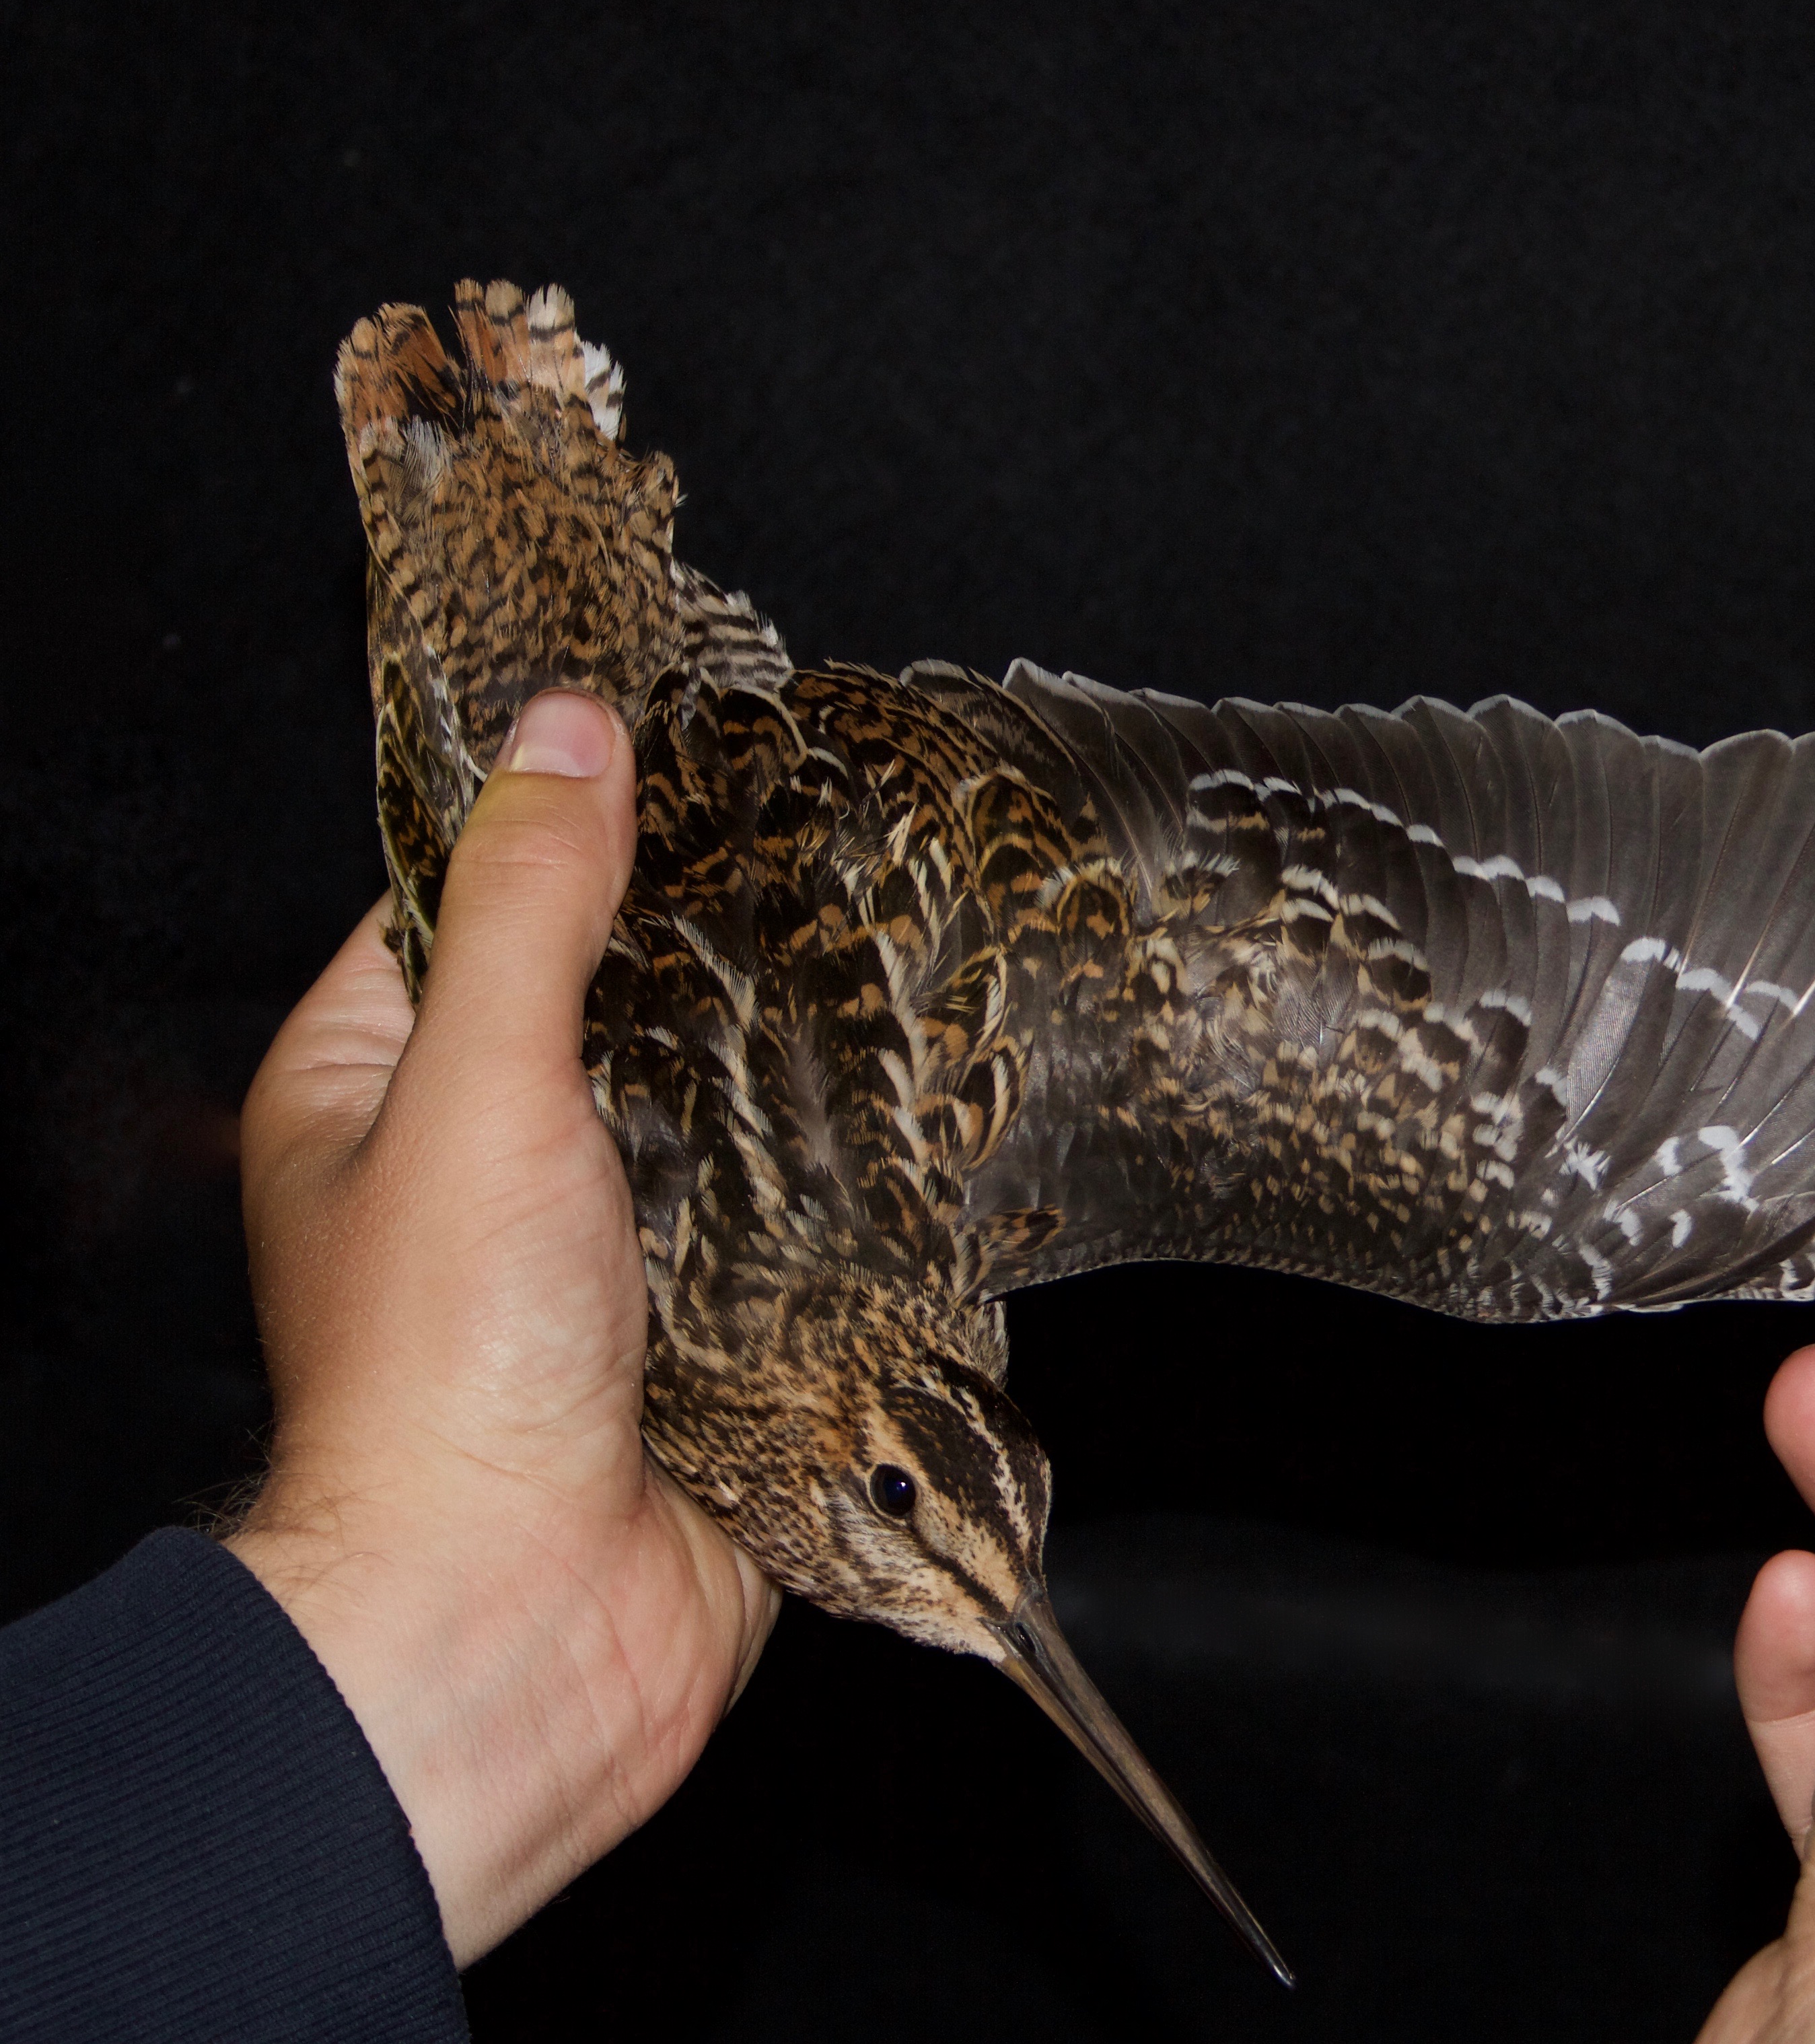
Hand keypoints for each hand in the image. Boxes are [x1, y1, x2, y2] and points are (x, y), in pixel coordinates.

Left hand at [225, 691, 776, 1964]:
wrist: (520, 1621)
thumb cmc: (445, 1375)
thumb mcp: (476, 1085)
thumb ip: (535, 905)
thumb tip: (564, 731)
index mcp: (371, 1097)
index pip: (460, 906)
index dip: (560, 826)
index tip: (672, 753)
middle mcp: (479, 1168)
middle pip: (605, 1007)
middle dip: (705, 953)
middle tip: (813, 860)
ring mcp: (597, 1256)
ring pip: (704, 1116)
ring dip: (783, 1076)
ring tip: (881, 976)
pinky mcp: (703, 1333)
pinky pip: (779, 1229)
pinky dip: (833, 1193)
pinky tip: (904, 1132)